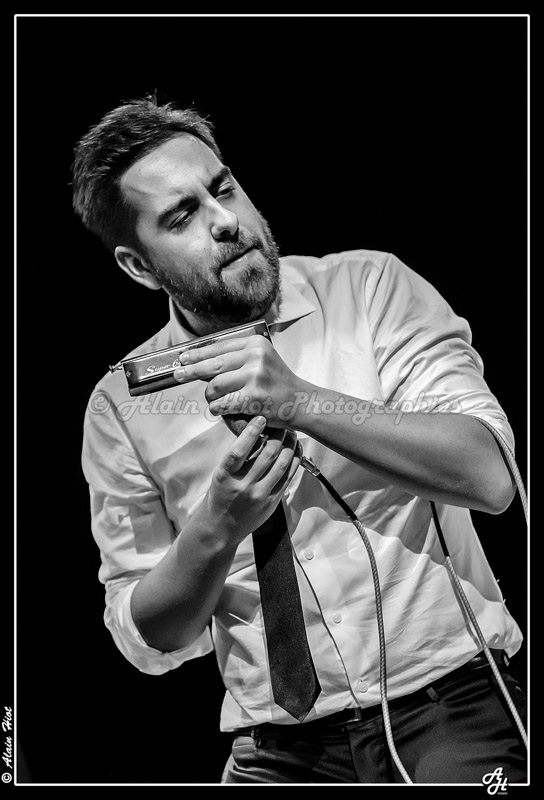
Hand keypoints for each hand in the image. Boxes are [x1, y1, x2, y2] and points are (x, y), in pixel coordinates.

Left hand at [173, 335, 305, 427]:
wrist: (300, 401)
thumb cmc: (276, 382)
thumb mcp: (260, 360)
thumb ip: (235, 359)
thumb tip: (199, 363)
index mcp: (256, 344)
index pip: (219, 347)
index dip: (197, 353)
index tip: (183, 357)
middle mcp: (255, 357)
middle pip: (213, 364)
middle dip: (191, 371)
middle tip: (178, 374)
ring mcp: (255, 377)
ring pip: (215, 386)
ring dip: (209, 395)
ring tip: (214, 399)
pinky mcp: (253, 397)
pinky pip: (222, 403)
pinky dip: (217, 408)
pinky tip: (219, 408)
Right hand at [204, 416, 301, 543]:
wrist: (222, 527)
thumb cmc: (220, 495)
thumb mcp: (221, 474)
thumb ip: (237, 457)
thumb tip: (256, 430)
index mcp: (225, 476)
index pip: (239, 450)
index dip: (251, 432)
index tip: (261, 418)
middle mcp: (243, 486)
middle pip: (267, 454)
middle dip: (278, 434)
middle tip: (282, 422)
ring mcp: (260, 495)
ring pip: (282, 464)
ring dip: (289, 445)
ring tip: (290, 433)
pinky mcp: (272, 502)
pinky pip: (288, 477)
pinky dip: (294, 460)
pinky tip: (295, 449)